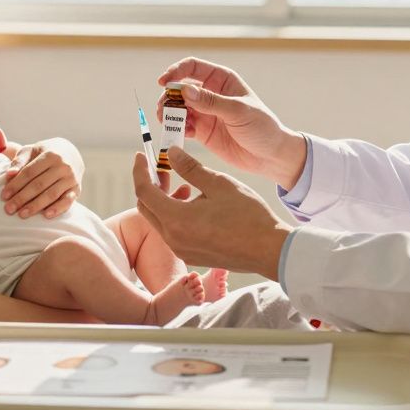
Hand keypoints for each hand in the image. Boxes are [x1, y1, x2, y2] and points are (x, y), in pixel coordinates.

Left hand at [1, 137, 82, 218]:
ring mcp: (71, 178)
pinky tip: (46, 215)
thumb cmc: (45, 153)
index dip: (16, 185)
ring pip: (52, 194)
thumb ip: (20, 161)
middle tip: (9, 209)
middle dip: (22, 198)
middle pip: (39, 185)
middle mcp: (62, 166)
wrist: (71, 153)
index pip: (29, 172)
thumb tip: (9, 174)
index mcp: (50, 155)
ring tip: (22, 214)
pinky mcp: (77, 189)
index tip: (4, 196)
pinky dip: (58, 209)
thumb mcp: (32, 150)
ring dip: (36, 206)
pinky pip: (67, 201)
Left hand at [132, 147, 291, 276]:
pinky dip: (175, 215)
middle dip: (149, 185)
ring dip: (164, 200)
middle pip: (146, 208)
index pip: (144, 191)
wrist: (269, 250)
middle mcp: (173, 239)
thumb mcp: (218, 184)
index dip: (140, 170)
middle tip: (162, 168)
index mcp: (176, 220)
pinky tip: (194, 205)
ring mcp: (182, 250)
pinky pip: (173, 233)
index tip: (141, 156)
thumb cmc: (248, 215)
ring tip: (185, 186)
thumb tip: (169, 153)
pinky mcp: (192, 256)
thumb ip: (189, 168)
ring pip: (159, 221)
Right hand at [157, 57, 307, 186]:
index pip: (192, 67)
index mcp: (222, 80)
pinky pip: (182, 126)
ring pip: (178, 107)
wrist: (270, 156)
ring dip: (169, 113)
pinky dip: (176, 128)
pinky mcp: (202, 131)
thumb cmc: (262, 126)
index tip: (163, 82)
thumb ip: (211, 102)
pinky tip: (180, 133)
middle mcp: (210, 94)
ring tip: (167, 121)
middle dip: (169, 96)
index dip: (175, 71)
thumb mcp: (238, 111)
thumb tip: (184, 90)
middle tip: (164, 109)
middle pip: (180, 88)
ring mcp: (205, 113)